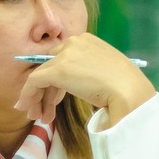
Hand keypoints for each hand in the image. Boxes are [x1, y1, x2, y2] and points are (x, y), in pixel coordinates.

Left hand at [13, 34, 154, 123]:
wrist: (129, 91)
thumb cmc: (126, 86)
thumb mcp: (106, 72)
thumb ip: (89, 71)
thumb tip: (79, 84)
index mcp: (87, 41)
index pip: (63, 59)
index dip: (56, 83)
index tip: (55, 101)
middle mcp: (74, 42)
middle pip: (51, 67)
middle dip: (46, 92)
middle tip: (44, 112)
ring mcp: (65, 55)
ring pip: (41, 75)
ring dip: (38, 98)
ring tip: (38, 117)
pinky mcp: (57, 70)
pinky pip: (34, 81)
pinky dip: (29, 95)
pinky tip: (28, 109)